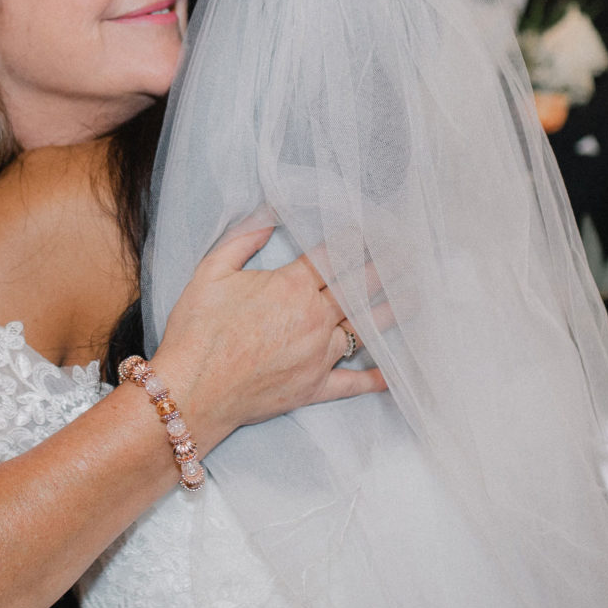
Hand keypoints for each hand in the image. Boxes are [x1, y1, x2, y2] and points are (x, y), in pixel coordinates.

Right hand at [152, 221, 385, 449]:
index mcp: (290, 287)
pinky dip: (376, 378)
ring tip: (416, 297)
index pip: (333, 256)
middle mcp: (313, 319)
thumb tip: (269, 217)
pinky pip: (353, 382)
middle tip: (408, 254)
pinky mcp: (315, 387)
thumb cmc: (197, 332)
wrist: (191, 390)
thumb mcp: (210, 273)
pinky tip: (395, 372)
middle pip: (358, 287)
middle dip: (384, 268)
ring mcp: (318, 355)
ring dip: (391, 312)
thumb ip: (243, 240)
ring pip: (364, 329)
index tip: (373, 228)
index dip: (355, 239)